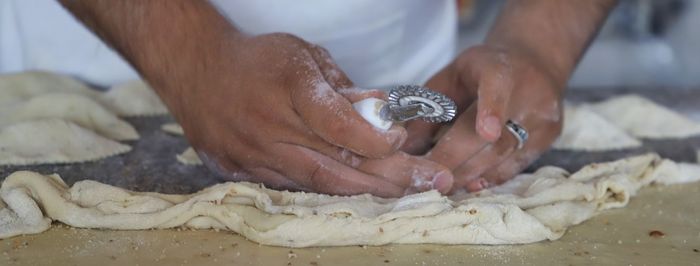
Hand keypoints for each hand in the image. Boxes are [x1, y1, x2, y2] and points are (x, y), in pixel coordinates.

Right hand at [163, 33, 452, 196]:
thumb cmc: (256, 58)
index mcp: (289, 88)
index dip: (376, 140)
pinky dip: (325, 191)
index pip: (340, 126)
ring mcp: (252, 153)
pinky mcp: (240, 169)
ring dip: (361, 191)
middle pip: (335, 164)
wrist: (195, 68)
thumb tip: (384, 112)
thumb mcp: (304, 56)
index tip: (401, 141)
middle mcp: (269, 126)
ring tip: (398, 193)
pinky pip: (291, 186)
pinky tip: (353, 193)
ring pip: (315, 183)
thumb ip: (343, 88)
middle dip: (386, 177)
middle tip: (426, 184)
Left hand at [402, 45, 563, 191]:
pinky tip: (471, 184)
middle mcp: (528, 92)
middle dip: (458, 159)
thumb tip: (403, 144)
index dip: (492, 110)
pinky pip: (517, 163)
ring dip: (470, 173)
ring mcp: (543, 116)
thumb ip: (429, 105)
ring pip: (505, 154)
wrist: (533, 59)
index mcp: (499, 69)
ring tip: (443, 185)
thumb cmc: (482, 70)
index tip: (486, 131)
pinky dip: (491, 177)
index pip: (497, 88)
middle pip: (495, 134)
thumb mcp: (452, 76)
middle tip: (430, 178)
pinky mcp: (549, 135)